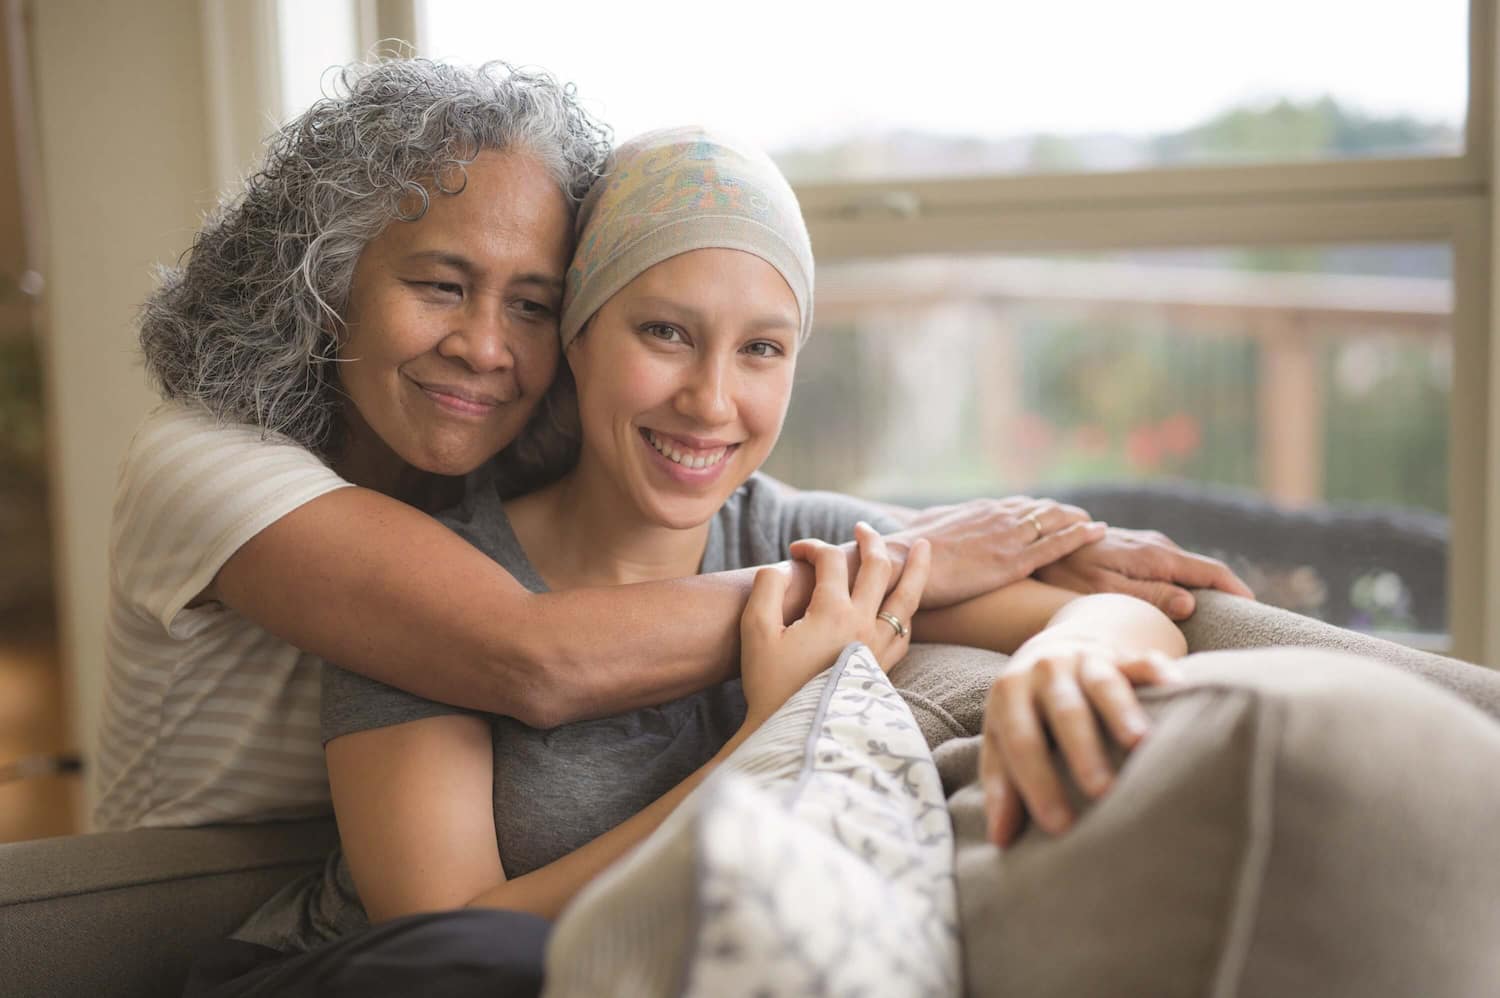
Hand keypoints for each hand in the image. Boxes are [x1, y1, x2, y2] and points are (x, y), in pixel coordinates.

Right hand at [743, 524, 929, 723]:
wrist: (797, 734)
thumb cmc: (771, 685)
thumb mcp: (755, 633)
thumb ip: (766, 590)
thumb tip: (778, 568)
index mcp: (832, 612)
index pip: (831, 560)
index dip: (813, 547)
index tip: (796, 552)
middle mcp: (864, 624)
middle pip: (880, 568)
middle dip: (871, 541)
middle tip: (863, 528)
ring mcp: (879, 647)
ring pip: (908, 598)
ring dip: (916, 568)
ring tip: (923, 548)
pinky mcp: (883, 667)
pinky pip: (906, 629)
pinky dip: (908, 609)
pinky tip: (905, 604)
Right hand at [887, 497, 1106, 609]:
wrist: (901, 562)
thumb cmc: (908, 551)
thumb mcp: (927, 528)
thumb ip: (940, 523)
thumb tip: (931, 524)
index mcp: (979, 510)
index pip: (1017, 506)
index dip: (1037, 510)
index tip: (1051, 513)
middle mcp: (998, 517)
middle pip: (1041, 510)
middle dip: (1064, 513)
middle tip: (1083, 519)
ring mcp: (1008, 537)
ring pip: (1055, 522)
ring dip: (1078, 521)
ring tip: (1096, 525)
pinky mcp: (1013, 560)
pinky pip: (1056, 544)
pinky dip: (1080, 536)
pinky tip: (1098, 532)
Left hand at [980, 636, 1180, 846]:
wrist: (1049, 652)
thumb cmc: (1025, 715)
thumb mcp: (1001, 741)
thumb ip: (1002, 786)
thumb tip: (1000, 840)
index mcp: (1010, 693)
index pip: (1020, 740)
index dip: (1037, 782)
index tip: (1058, 826)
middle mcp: (1046, 671)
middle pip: (1064, 710)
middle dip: (1081, 750)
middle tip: (1100, 792)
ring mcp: (1085, 660)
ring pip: (1103, 684)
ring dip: (1120, 712)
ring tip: (1139, 745)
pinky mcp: (1122, 656)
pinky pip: (1142, 662)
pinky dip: (1159, 672)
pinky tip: (1177, 686)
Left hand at [1035, 527, 1254, 620]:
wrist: (1039, 544)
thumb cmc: (1065, 574)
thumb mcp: (1104, 590)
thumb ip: (1148, 596)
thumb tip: (1191, 604)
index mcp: (1156, 556)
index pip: (1211, 572)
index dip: (1236, 591)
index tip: (1258, 611)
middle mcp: (1157, 547)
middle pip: (1204, 571)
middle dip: (1227, 594)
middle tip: (1249, 622)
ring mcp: (1146, 546)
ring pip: (1186, 570)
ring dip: (1205, 590)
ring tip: (1223, 618)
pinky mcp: (1134, 550)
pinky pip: (1170, 569)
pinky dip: (1184, 585)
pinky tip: (1184, 603)